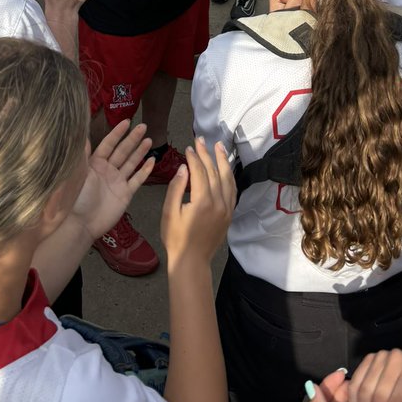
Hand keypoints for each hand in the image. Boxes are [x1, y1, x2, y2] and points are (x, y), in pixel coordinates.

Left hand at [70, 121, 153, 242]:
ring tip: (149, 139)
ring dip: (140, 151)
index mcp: (95, 163)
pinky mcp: (125, 194)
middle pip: (122, 151)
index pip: (108, 144)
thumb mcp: (78, 172)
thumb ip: (83, 154)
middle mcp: (108, 170)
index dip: (117, 133)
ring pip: (131, 163)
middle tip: (143, 126)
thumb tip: (84, 134)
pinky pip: (137, 180)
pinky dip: (145, 170)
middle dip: (132, 139)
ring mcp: (117, 182)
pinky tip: (152, 160)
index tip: (127, 121)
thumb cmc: (76, 197)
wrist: (81, 223)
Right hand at [160, 136, 234, 269]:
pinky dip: (229, 177)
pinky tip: (226, 169)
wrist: (192, 262)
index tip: (188, 147)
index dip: (193, 157)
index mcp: (202, 201)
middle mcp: (218, 202)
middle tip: (201, 140)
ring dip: (222, 161)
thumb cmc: (176, 239)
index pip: (199, 171)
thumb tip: (184, 168)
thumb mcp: (169, 213)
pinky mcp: (229, 214)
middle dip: (207, 154)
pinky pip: (232, 190)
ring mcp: (226, 208)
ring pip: (227, 178)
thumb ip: (176, 188)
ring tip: (218, 146)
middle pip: (214, 171)